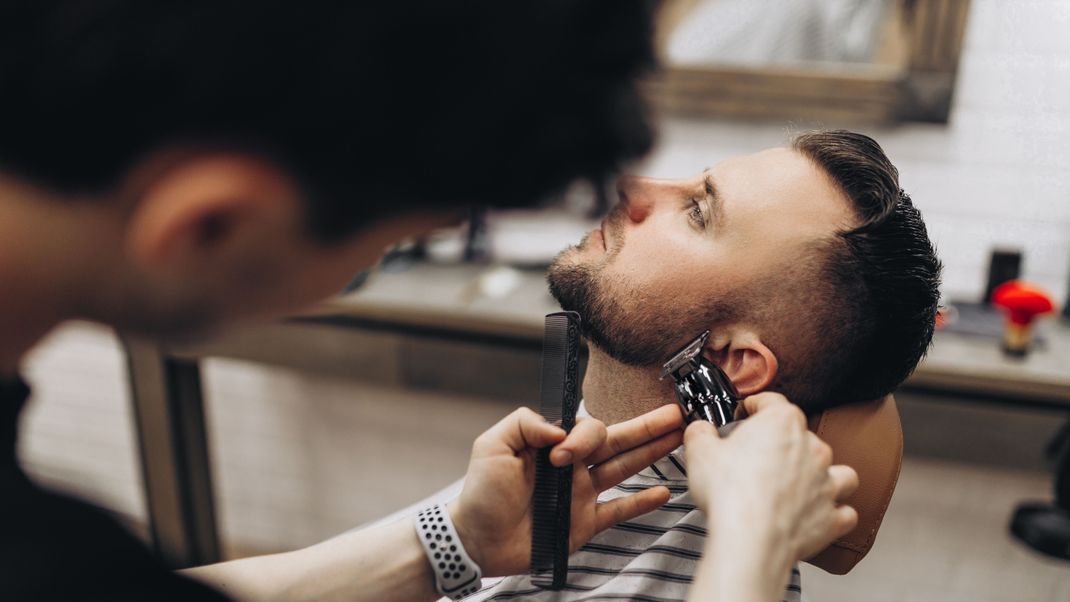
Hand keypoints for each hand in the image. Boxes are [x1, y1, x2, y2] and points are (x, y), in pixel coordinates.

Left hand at [450, 404, 684, 576]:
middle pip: (617, 441)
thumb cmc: (480, 493)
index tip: (560, 455)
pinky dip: (642, 502)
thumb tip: (560, 428)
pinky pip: (619, 509)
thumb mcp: (492, 445)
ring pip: (624, 469)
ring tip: (679, 438)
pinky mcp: (585, 523)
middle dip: (647, 427)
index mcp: (553, 444)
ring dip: (652, 453)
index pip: (586, 428)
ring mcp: (581, 494)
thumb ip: (525, 423)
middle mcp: (572, 466)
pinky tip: (664, 492)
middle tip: (675, 414)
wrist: (477, 540)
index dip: (583, 437)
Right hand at [684, 393, 857, 584]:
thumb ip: (700, 433)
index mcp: (782, 423)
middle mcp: (812, 447)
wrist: (750, 539)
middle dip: (784, 445)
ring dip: (825, 476)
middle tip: (759, 459)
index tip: (746, 414)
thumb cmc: (730, 493)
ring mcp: (828, 482)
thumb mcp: (699, 452)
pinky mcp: (833, 516)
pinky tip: (819, 514)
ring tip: (804, 483)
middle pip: (804, 436)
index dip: (755, 406)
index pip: (772, 402)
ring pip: (839, 472)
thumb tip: (700, 429)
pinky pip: (845, 511)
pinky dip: (835, 512)